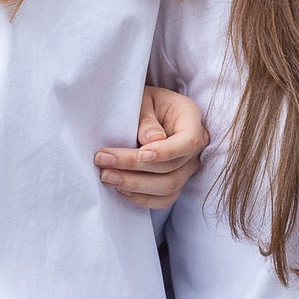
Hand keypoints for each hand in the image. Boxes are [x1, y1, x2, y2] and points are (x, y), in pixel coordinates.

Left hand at [96, 85, 208, 209]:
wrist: (146, 110)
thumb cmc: (143, 101)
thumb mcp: (143, 99)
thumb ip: (147, 119)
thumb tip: (151, 142)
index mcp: (190, 118)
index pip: (188, 141)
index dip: (166, 152)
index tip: (140, 154)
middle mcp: (195, 146)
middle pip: (172, 168)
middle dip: (134, 168)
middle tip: (103, 161)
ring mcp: (187, 167)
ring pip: (168, 187)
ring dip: (135, 186)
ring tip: (106, 176)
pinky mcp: (175, 181)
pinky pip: (164, 199)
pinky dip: (141, 198)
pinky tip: (120, 187)